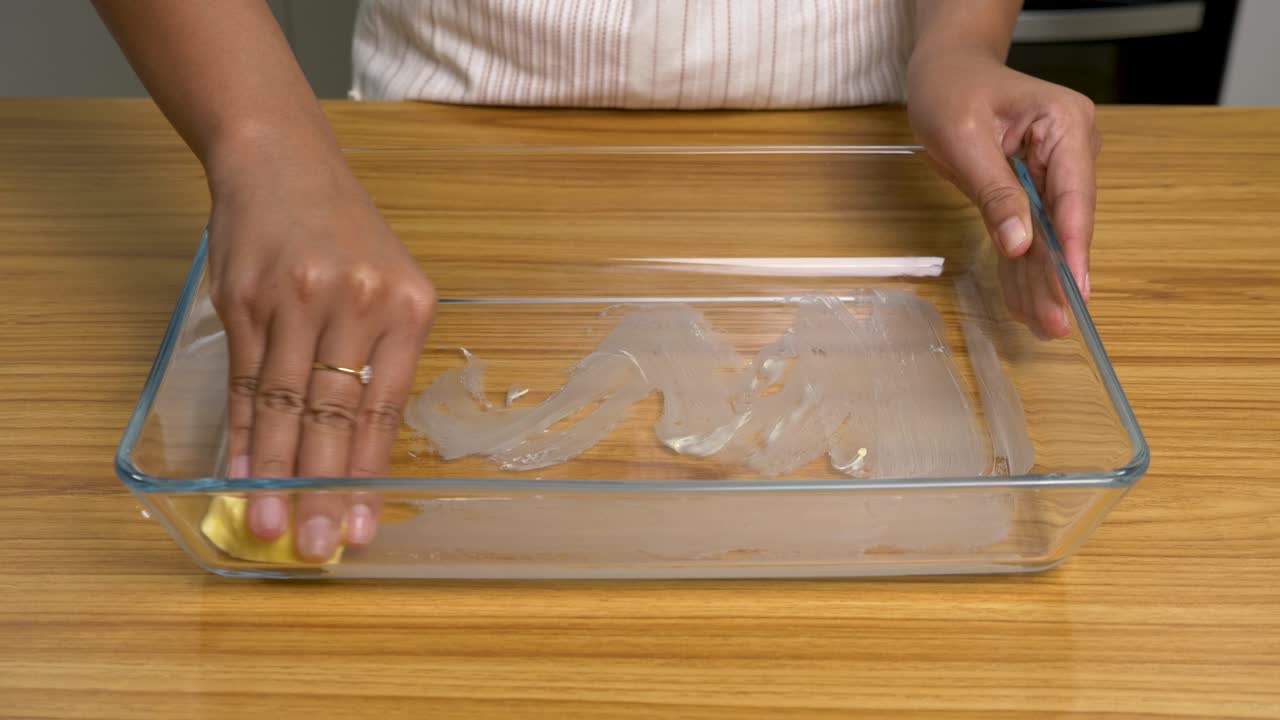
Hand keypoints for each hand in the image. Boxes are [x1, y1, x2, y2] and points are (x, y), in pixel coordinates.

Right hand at [207, 138, 435, 560]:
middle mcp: (355, 303)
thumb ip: (380, 359)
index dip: (369, 473)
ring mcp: (295, 301)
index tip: (363, 526)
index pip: (384, 407)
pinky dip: (241, 432)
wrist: (280, 160)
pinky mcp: (244, 301)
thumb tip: (359, 451)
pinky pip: (244, 381)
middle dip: (323, 487)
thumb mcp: (387, 284)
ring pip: (284, 404)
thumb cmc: (343, 233)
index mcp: (407, 306)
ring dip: (274, 472)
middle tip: (316, 545)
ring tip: (269, 526)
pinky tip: (239, 472)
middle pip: (335, 414)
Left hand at [907, 50, 1099, 337]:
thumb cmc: (952, 90)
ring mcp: (1056, 170)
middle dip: (1059, 274)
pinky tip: (1024, 303)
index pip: (1075, 194)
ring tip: (1042, 325)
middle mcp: (1072, 148)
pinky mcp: (1034, 188)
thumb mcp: (964, 138)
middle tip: (1056, 323)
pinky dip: (1022, 266)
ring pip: (1049, 234)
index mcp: (1065, 125)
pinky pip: (1030, 232)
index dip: (1073, 245)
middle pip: (1067, 222)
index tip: (1074, 288)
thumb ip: (994, 192)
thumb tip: (1018, 243)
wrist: (946, 70)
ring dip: (1042, 279)